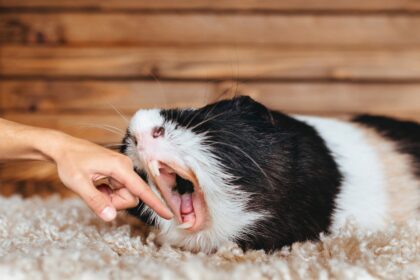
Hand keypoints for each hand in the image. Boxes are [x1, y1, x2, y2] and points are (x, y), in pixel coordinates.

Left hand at [49, 133, 172, 221]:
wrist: (64, 148)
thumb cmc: (70, 162)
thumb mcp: (78, 183)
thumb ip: (95, 201)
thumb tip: (111, 217)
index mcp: (119, 167)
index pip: (141, 189)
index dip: (155, 203)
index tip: (169, 215)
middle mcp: (126, 167)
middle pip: (130, 197)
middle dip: (114, 202)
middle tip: (95, 192)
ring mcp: (123, 170)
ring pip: (125, 195)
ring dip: (109, 197)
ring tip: (94, 186)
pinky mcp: (120, 173)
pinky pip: (120, 190)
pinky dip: (108, 192)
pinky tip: (97, 183)